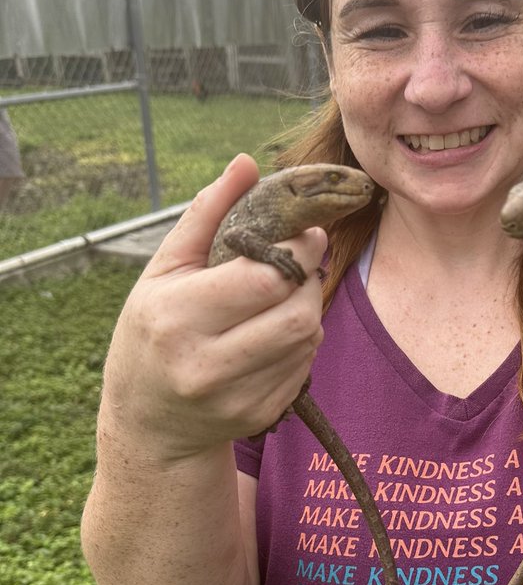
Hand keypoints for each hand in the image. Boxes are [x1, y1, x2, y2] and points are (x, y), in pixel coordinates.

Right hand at [100, 154, 326, 459]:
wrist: (150, 421)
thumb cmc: (153, 329)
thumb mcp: (164, 270)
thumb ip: (205, 213)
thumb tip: (246, 163)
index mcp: (178, 317)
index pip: (264, 279)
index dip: (299, 251)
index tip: (305, 233)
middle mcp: (206, 364)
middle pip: (296, 315)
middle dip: (310, 280)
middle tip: (301, 263)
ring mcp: (235, 397)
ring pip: (307, 341)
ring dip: (309, 309)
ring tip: (286, 296)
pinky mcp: (258, 416)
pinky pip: (304, 368)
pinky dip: (301, 343)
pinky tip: (276, 334)